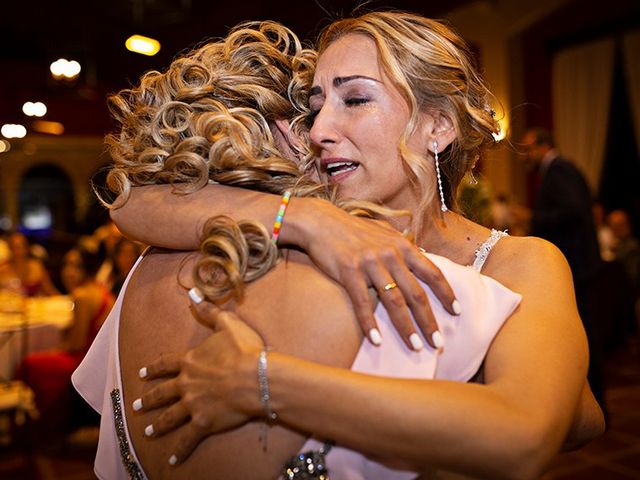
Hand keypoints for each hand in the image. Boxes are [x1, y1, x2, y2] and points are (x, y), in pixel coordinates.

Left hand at [134, 292, 263, 463]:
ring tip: (148, 431)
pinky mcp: (204, 422)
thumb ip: (209, 310)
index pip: (167, 364)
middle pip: (163, 392)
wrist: (256, 376)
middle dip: (150, 399)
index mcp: (190, 361)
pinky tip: (172, 461)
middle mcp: (186, 383)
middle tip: (137, 406)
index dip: (154, 368)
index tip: (142, 373)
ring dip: (159, 424)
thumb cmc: (245, 350)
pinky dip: (180, 451)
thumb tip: (194, 293)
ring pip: (170, 417)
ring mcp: (193, 404)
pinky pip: (188, 439)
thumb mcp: (228, 324)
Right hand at [289, 198, 457, 349]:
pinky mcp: (349, 272)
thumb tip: (421, 255)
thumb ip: (402, 245)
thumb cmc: (353, 228)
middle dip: (429, 321)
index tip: (457, 312)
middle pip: (416, 294)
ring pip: (394, 301)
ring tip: (415, 347)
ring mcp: (370, 263)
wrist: (320, 221)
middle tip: (438, 344)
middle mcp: (390, 255)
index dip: (447, 293)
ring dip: (406, 328)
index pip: (432, 272)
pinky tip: (377, 341)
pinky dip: (370, 324)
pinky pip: (362, 303)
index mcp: (402, 246)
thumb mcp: (384, 232)